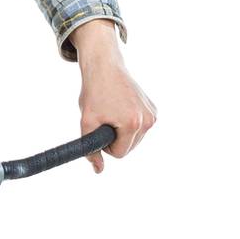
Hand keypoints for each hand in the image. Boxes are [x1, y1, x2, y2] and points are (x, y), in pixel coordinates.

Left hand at [69, 20, 156, 173]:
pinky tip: (121, 107)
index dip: (105, 145)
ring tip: (113, 111)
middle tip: (105, 117)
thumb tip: (98, 171)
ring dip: (121, 132)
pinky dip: (128, 123)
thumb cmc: (94, 94)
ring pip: (134, 140)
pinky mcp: (153, 109)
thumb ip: (90, 150)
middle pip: (128, 148)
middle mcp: (148, 120)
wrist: (105, 67)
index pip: (119, 154)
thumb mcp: (86, 123)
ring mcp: (153, 114)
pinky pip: (138, 128)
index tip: (99, 127)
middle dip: (114, 139)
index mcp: (133, 124)